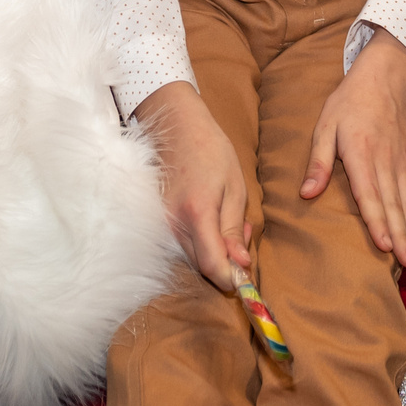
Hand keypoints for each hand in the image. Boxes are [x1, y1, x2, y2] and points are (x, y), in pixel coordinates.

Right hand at [132, 81, 250, 289]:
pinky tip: (212, 219)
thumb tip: (241, 265)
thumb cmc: (210, 151)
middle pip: (202, 266)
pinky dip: (201, 241)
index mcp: (197, 213)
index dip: (231, 279)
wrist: (176, 126)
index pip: (212, 266)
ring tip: (230, 220)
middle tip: (245, 235)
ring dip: (214, 250)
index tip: (247, 278)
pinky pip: (182, 243)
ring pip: (192, 256)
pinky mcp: (158, 221)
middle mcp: (173, 223)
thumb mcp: (235, 188)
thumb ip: (235, 229)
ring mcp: (162, 223)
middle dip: (227, 262)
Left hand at [302, 27, 405, 269]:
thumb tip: (306, 193)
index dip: (377, 221)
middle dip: (403, 238)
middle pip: (395, 206)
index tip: (385, 246)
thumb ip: (318, 161)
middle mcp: (386, 163)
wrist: (385, 78)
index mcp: (361, 154)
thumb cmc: (349, 103)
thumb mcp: (325, 126)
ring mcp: (404, 164)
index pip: (370, 194)